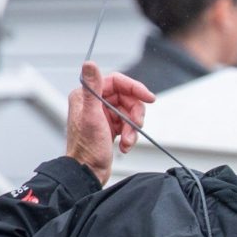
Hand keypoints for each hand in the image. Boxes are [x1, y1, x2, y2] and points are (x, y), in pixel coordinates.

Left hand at [66, 60, 154, 185]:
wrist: (87, 173)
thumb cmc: (87, 148)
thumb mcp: (92, 115)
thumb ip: (92, 89)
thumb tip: (89, 64)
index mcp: (86, 95)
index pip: (116, 82)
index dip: (134, 88)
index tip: (149, 98)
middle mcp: (94, 103)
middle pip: (126, 98)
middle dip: (134, 114)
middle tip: (137, 126)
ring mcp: (103, 115)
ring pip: (129, 113)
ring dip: (132, 128)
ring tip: (127, 141)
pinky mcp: (109, 128)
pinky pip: (127, 125)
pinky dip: (129, 136)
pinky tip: (123, 146)